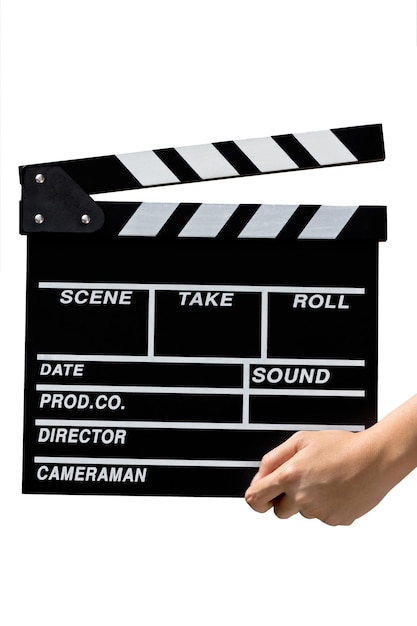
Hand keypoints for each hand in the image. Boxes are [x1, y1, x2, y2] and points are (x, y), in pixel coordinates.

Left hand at [244, 428, 393, 525]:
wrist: (374, 459)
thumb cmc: (341, 446)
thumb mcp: (301, 440)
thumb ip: (273, 459)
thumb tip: (259, 477)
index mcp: (289, 476)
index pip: (255, 499)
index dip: (255, 497)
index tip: (260, 495)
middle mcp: (302, 498)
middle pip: (279, 511)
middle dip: (285, 498)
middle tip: (303, 479)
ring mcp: (319, 512)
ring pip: (303, 512)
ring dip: (307, 501)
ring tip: (325, 479)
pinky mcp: (335, 520)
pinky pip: (322, 517)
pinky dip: (326, 506)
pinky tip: (336, 488)